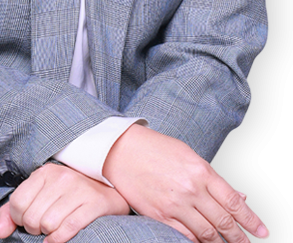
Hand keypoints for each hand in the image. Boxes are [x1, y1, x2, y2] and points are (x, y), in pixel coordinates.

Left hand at [0, 162, 129, 242]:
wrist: (108, 190)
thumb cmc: (68, 196)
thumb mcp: (40, 196)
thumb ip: (14, 212)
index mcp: (44, 172)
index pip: (17, 202)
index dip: (19, 219)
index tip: (29, 219)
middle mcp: (61, 177)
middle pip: (32, 217)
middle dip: (35, 228)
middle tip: (44, 226)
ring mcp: (79, 189)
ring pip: (49, 224)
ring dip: (49, 234)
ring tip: (54, 228)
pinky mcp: (94, 203)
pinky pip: (68, 228)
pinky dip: (59, 238)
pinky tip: (57, 238)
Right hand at [103, 123, 269, 242]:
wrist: (121, 150)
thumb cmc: (157, 149)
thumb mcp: (189, 156)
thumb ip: (214, 180)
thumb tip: (240, 197)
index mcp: (201, 170)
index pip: (234, 203)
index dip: (251, 221)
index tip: (263, 233)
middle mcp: (191, 189)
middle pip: (223, 222)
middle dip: (240, 238)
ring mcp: (175, 204)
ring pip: (206, 234)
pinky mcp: (160, 215)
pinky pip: (185, 237)